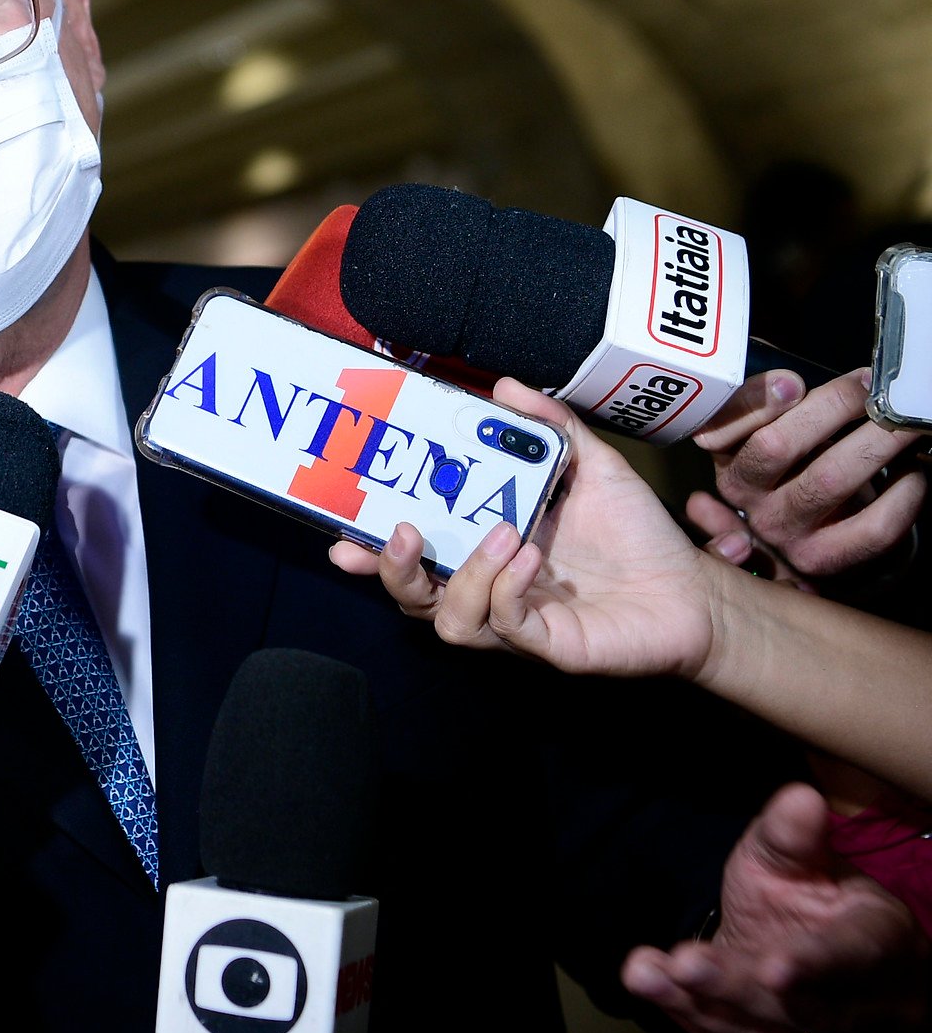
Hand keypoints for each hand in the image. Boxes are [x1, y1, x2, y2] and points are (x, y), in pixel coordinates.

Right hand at [330, 378, 718, 679]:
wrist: (691, 589)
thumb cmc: (635, 536)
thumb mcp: (591, 468)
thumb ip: (550, 428)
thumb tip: (507, 386)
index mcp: (481, 554)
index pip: (410, 559)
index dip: (369, 550)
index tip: (341, 528)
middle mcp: (487, 593)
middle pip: (410, 598)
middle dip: (391, 569)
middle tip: (399, 531)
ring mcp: (513, 625)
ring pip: (449, 620)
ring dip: (464, 575)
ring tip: (500, 535)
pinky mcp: (547, 646)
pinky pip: (505, 626)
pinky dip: (507, 589)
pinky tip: (531, 559)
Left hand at [622, 783, 929, 1032]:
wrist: (805, 958)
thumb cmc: (808, 902)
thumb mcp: (797, 862)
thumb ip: (790, 837)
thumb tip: (798, 798)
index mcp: (881, 943)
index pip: (854, 957)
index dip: (816, 963)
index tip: (773, 965)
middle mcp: (874, 1007)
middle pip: (806, 1010)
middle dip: (739, 988)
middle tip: (684, 964)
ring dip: (705, 1008)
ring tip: (650, 973)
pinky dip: (696, 1024)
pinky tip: (656, 990)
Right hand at [691, 369, 924, 578]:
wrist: (817, 526)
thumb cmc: (802, 460)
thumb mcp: (778, 425)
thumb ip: (779, 402)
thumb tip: (809, 384)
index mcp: (725, 453)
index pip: (718, 428)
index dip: (754, 404)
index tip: (792, 383)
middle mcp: (743, 494)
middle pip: (775, 446)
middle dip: (832, 407)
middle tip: (870, 388)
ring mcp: (780, 529)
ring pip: (829, 480)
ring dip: (878, 441)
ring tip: (905, 421)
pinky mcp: (821, 557)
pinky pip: (874, 524)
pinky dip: (904, 491)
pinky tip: (912, 469)